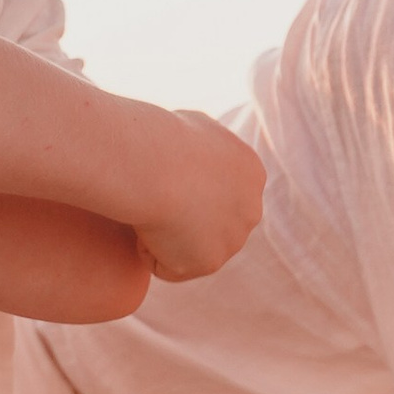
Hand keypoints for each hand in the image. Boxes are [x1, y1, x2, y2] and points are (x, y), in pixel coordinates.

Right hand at [127, 112, 265, 283]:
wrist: (155, 166)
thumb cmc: (163, 138)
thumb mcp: (192, 125)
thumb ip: (203, 146)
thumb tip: (199, 149)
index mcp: (252, 173)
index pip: (221, 193)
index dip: (186, 191)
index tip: (162, 182)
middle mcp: (251, 209)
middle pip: (214, 226)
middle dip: (185, 221)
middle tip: (152, 205)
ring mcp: (234, 239)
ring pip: (193, 249)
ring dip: (167, 239)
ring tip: (144, 216)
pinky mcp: (210, 263)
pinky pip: (172, 267)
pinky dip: (152, 253)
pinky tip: (141, 231)